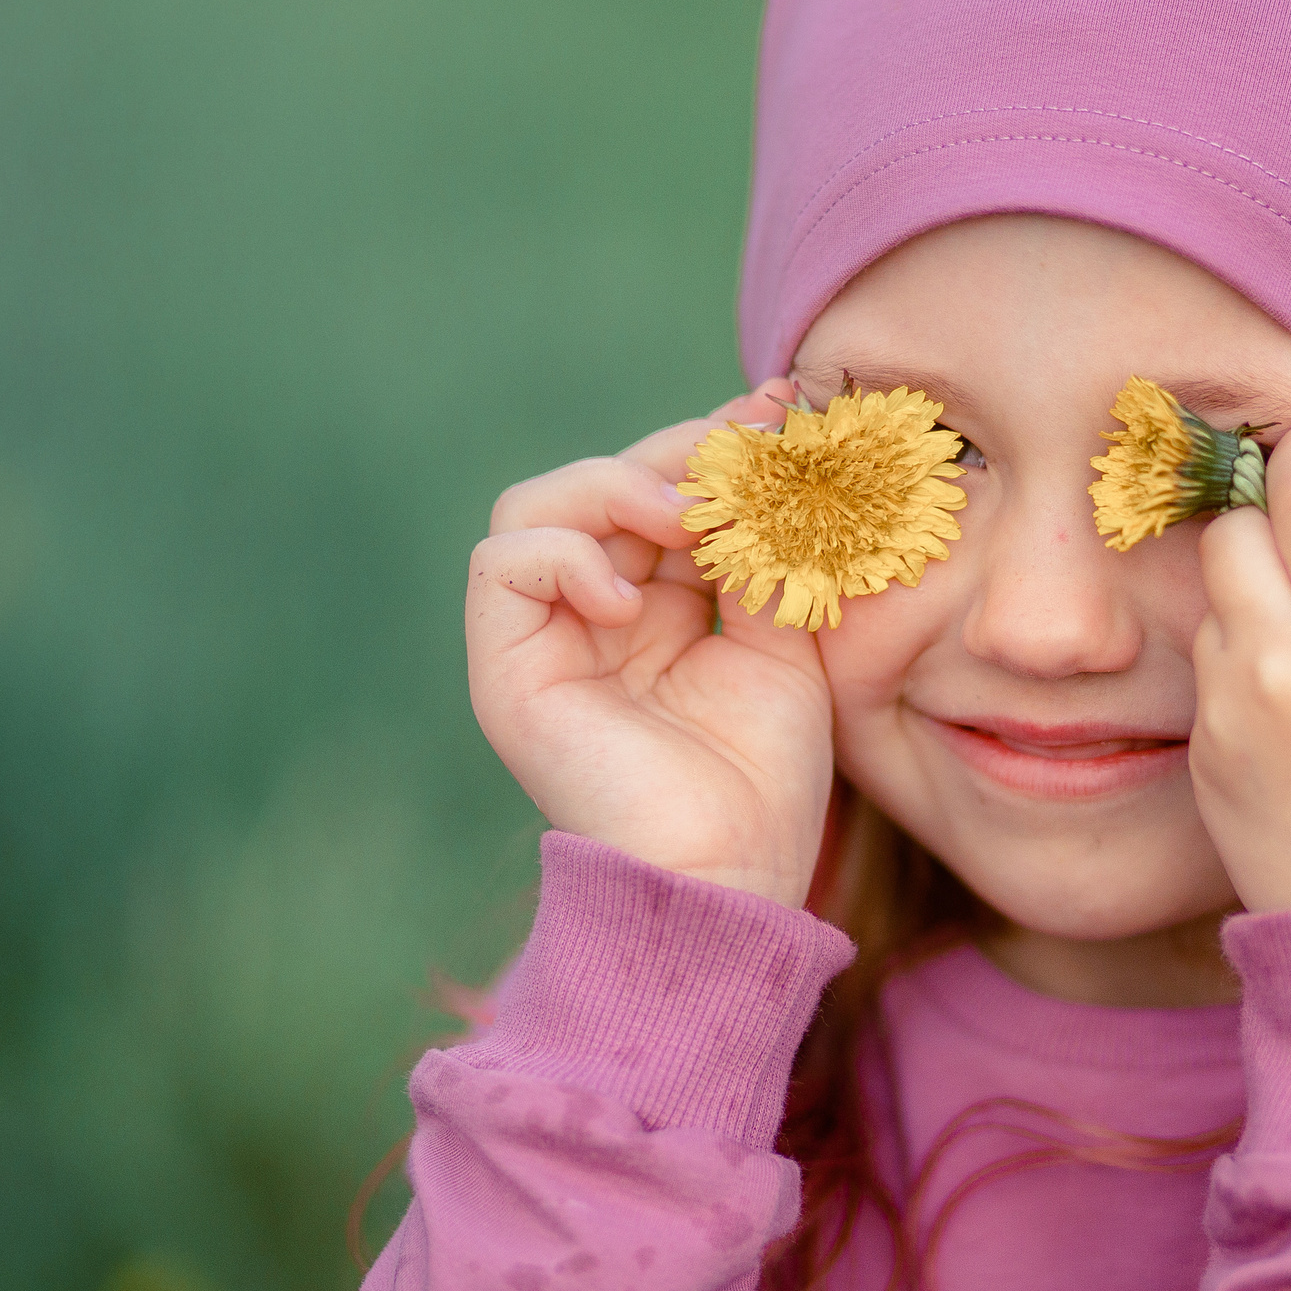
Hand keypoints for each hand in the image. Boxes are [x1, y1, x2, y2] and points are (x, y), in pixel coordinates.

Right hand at [466, 380, 833, 906]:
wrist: (727, 879)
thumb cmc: (763, 782)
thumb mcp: (786, 642)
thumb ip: (768, 553)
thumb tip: (766, 452)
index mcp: (657, 608)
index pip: (664, 492)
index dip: (714, 445)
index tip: (779, 411)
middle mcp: (593, 614)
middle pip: (606, 482)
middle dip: (679, 453)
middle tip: (747, 449)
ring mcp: (546, 640)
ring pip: (540, 503)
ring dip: (619, 488)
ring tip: (690, 521)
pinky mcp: (508, 672)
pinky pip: (503, 564)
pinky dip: (567, 555)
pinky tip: (632, 599)